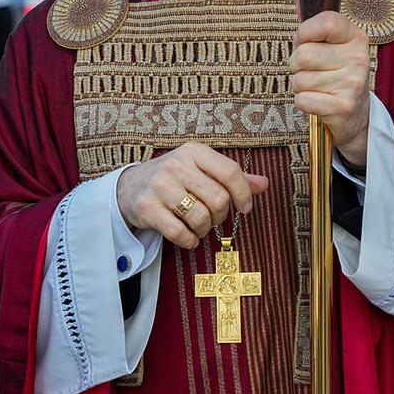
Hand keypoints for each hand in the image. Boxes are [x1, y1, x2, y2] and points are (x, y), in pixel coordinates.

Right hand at [116, 142, 268, 248]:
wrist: (129, 187)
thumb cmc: (174, 178)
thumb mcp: (200, 169)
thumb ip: (232, 177)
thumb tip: (265, 184)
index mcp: (194, 151)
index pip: (230, 171)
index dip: (243, 194)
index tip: (245, 208)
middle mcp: (177, 165)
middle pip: (218, 199)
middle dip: (221, 215)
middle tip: (213, 216)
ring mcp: (160, 186)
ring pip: (201, 217)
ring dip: (205, 229)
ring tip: (198, 225)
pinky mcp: (147, 208)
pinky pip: (180, 233)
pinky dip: (189, 241)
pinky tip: (187, 236)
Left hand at [289, 10, 369, 165]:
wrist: (355, 115)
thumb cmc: (335, 73)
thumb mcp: (330, 45)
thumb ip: (313, 22)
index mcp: (355, 37)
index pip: (326, 21)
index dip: (305, 31)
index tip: (304, 40)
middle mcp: (358, 58)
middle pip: (303, 55)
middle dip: (297, 65)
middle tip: (311, 70)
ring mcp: (352, 84)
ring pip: (299, 79)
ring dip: (301, 86)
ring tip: (318, 87)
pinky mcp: (342, 107)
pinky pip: (301, 100)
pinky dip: (303, 103)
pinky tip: (319, 102)